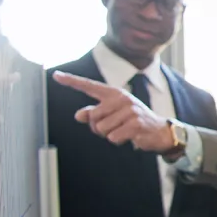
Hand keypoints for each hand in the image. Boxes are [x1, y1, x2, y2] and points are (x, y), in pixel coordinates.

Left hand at [52, 71, 172, 151]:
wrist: (160, 131)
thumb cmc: (133, 121)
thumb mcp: (113, 115)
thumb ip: (95, 113)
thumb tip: (79, 115)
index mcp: (114, 94)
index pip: (89, 86)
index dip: (71, 81)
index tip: (56, 75)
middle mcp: (121, 98)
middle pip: (93, 117)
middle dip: (99, 128)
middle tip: (115, 127)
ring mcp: (129, 110)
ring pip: (102, 129)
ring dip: (110, 135)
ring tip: (123, 130)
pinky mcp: (136, 124)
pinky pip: (113, 138)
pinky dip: (119, 140)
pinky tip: (130, 136)